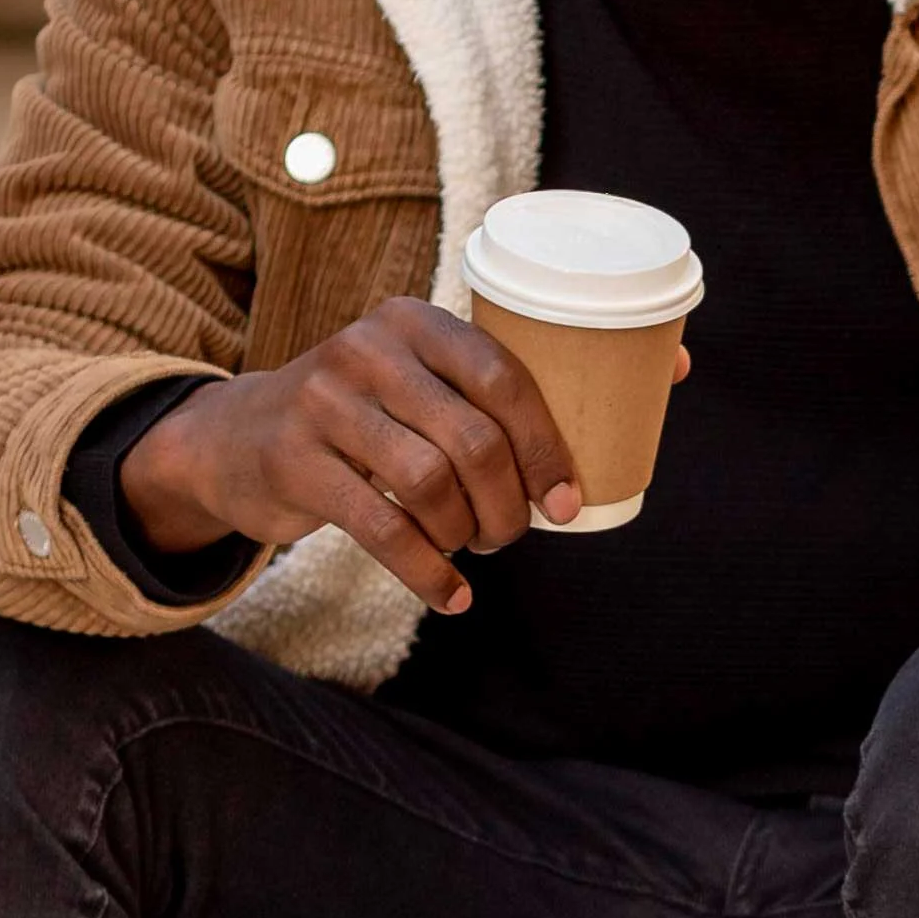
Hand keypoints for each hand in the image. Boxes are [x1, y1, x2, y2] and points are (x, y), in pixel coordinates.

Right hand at [119, 298, 602, 614]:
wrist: (240, 438)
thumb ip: (517, 380)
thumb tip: (678, 370)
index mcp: (415, 321)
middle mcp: (366, 348)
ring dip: (468, 535)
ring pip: (429, 482)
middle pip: (472, 439)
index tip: (568, 501)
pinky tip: (453, 596)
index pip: (503, 377)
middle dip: (510, 504)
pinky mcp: (293, 459)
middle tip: (514, 534)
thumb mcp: (426, 379)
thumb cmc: (371, 415)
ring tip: (475, 549)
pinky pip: (380, 527)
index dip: (547, 446)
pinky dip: (428, 574)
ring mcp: (322, 400)